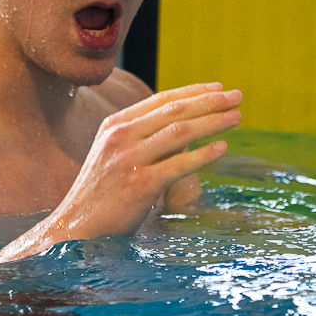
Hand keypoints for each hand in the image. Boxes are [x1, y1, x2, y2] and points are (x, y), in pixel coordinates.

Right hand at [0, 83, 240, 262]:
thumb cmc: (102, 191)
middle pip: (175, 110)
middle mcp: (121, 136)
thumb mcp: (115, 153)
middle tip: (237, 97)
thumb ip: (141, 135)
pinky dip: (203, 155)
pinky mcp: (139, 185)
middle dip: (210, 102)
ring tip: (236, 118)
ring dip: (213, 122)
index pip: (162, 99)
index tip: (219, 89)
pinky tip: (222, 149)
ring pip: (180, 132)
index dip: (194, 92)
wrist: (77, 227)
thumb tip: (181, 123)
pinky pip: (179, 165)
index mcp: (116, 124)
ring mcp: (130, 159)